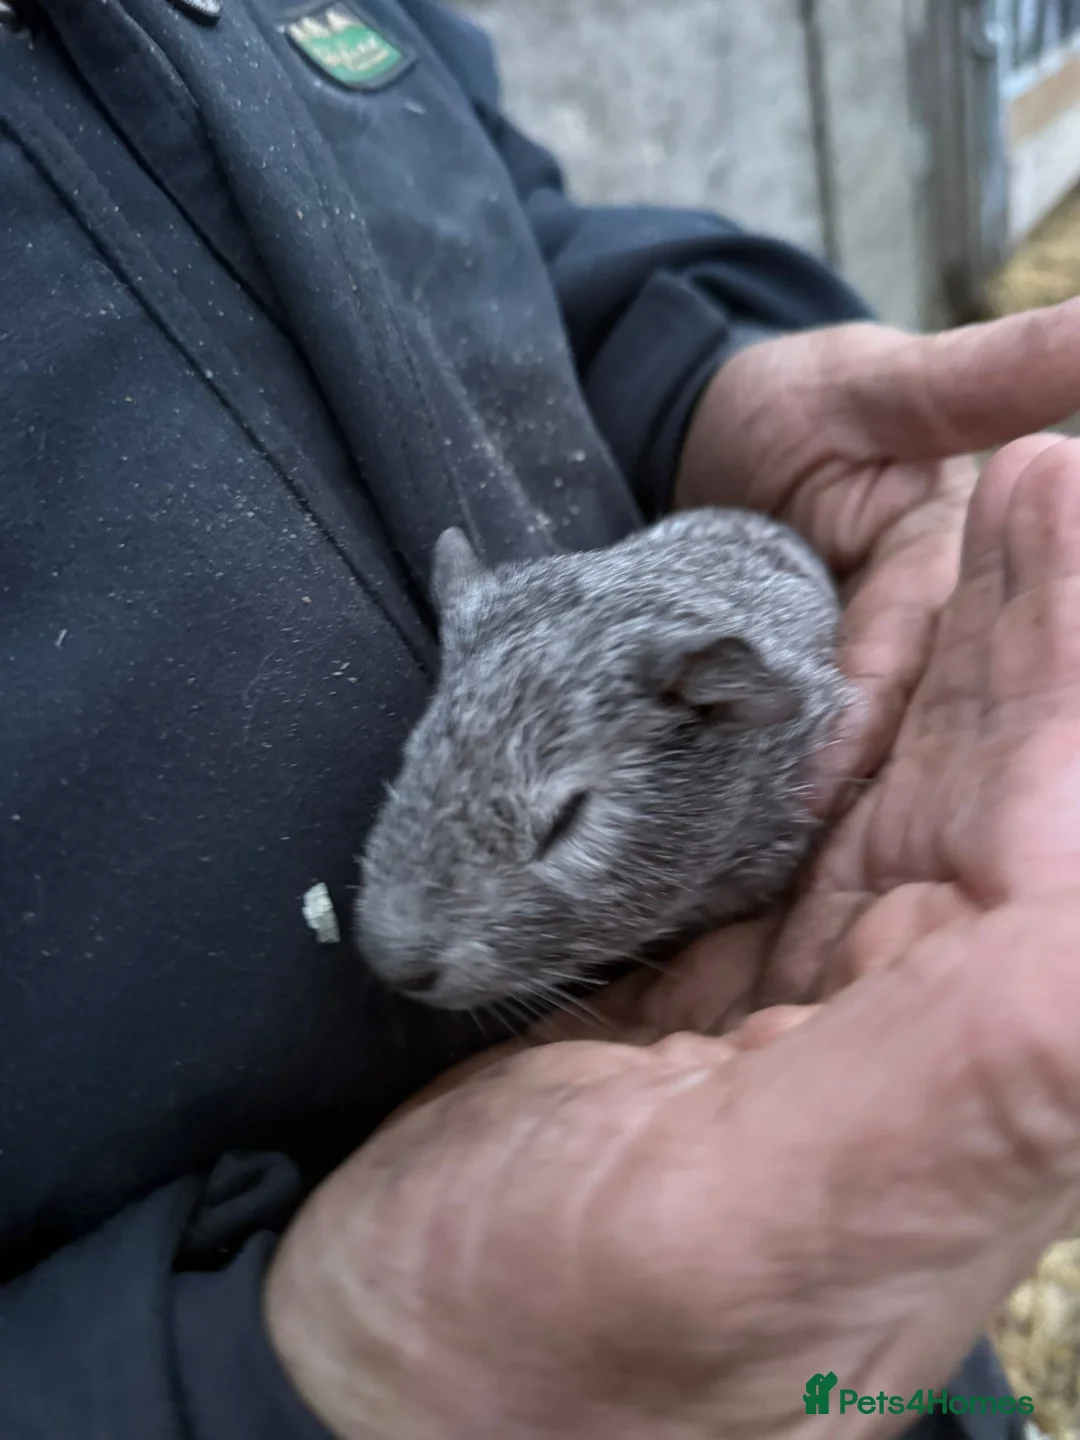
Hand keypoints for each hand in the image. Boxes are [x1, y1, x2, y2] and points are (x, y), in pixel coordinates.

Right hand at [264, 441, 1079, 1438]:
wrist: (377, 1392)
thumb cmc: (531, 1355)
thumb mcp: (726, 1233)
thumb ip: (963, 1093)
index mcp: (958, 1094)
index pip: (1063, 855)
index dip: (1072, 679)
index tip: (1059, 487)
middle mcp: (911, 1045)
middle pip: (1008, 799)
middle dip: (1034, 631)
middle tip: (1042, 463)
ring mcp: (808, 1010)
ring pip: (908, 793)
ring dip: (952, 650)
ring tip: (985, 505)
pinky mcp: (711, 994)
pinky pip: (791, 828)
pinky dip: (815, 720)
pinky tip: (827, 647)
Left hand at [675, 301, 1079, 806]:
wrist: (696, 439)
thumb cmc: (796, 406)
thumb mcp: (885, 385)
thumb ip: (992, 374)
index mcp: (946, 569)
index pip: (913, 641)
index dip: (866, 700)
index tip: (822, 768)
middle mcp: (907, 641)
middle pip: (884, 719)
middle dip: (839, 778)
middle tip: (782, 846)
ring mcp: (837, 681)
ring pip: (823, 748)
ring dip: (788, 802)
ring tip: (743, 871)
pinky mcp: (778, 708)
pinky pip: (765, 752)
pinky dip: (740, 792)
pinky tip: (712, 852)